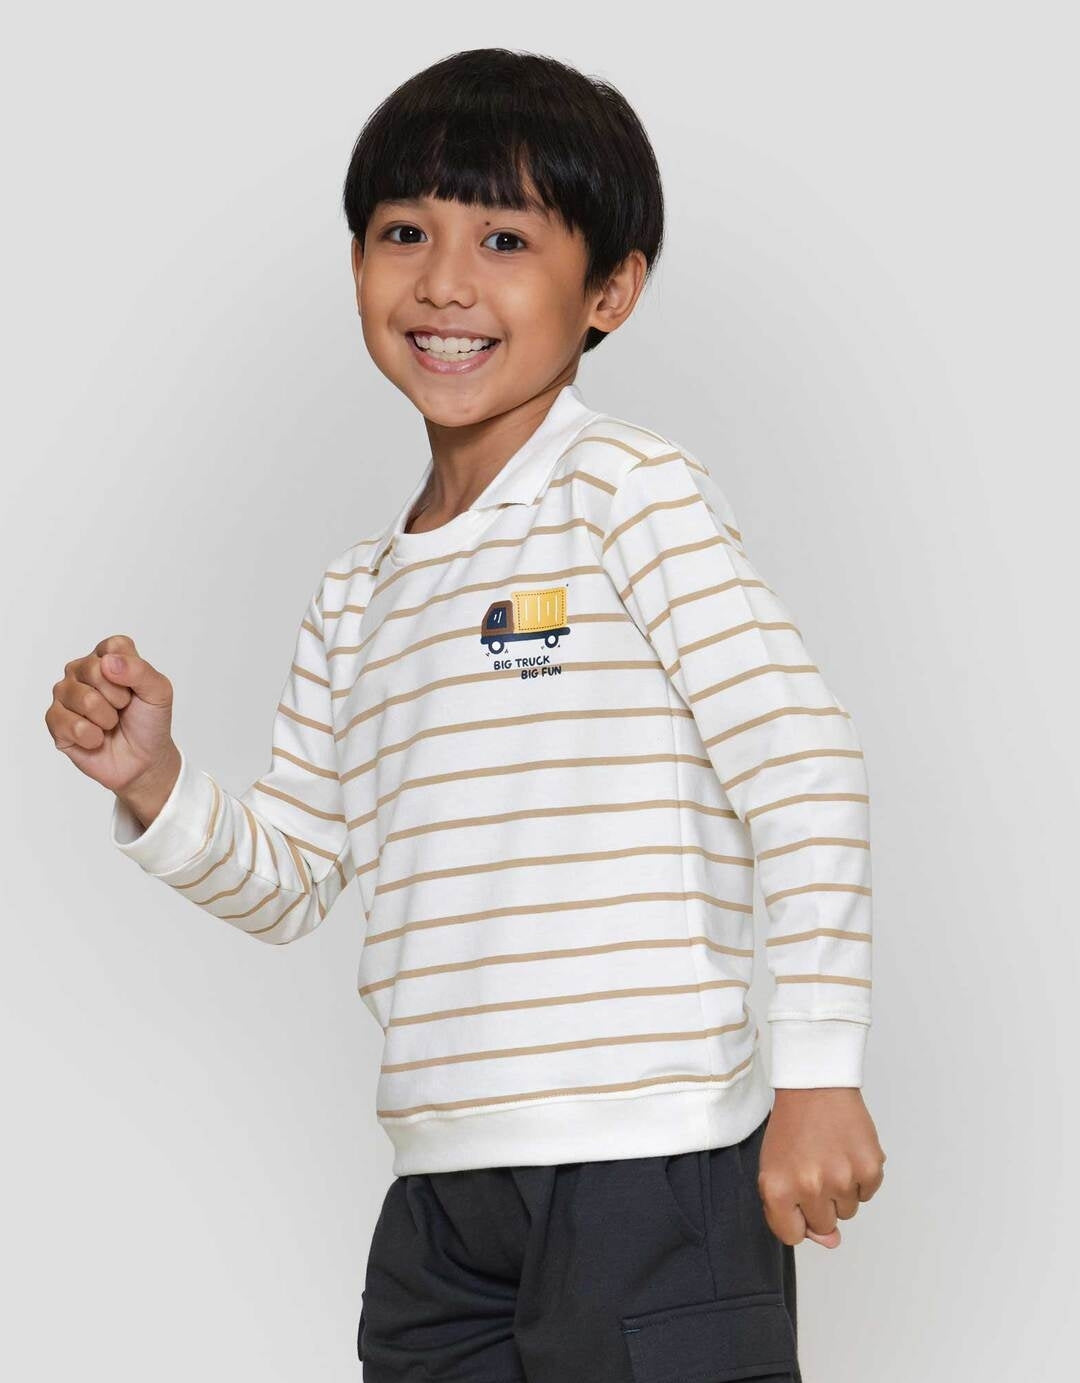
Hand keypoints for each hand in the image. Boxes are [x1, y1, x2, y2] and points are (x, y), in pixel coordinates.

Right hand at [46, 634, 178, 798]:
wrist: (143, 761)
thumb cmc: (149, 722)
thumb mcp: (159, 693)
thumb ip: (140, 671)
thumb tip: (108, 662)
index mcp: (107, 656)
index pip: (113, 647)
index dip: (130, 672)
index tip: (135, 689)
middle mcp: (80, 670)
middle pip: (94, 670)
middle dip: (118, 698)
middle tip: (123, 709)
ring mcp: (65, 695)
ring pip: (83, 699)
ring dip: (106, 719)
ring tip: (110, 724)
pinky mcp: (55, 721)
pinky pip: (70, 724)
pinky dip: (92, 737)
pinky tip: (96, 738)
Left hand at [758, 1088, 885, 1247]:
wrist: (815, 1085)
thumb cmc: (791, 1125)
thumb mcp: (774, 1167)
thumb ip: (790, 1211)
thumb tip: (831, 1242)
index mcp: (779, 1189)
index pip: (792, 1236)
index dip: (796, 1218)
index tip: (797, 1199)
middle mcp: (811, 1188)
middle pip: (824, 1224)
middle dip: (820, 1202)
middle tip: (814, 1168)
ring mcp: (843, 1179)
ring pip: (848, 1210)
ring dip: (841, 1190)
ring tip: (829, 1156)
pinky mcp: (869, 1168)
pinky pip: (867, 1193)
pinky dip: (859, 1177)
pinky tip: (845, 1152)